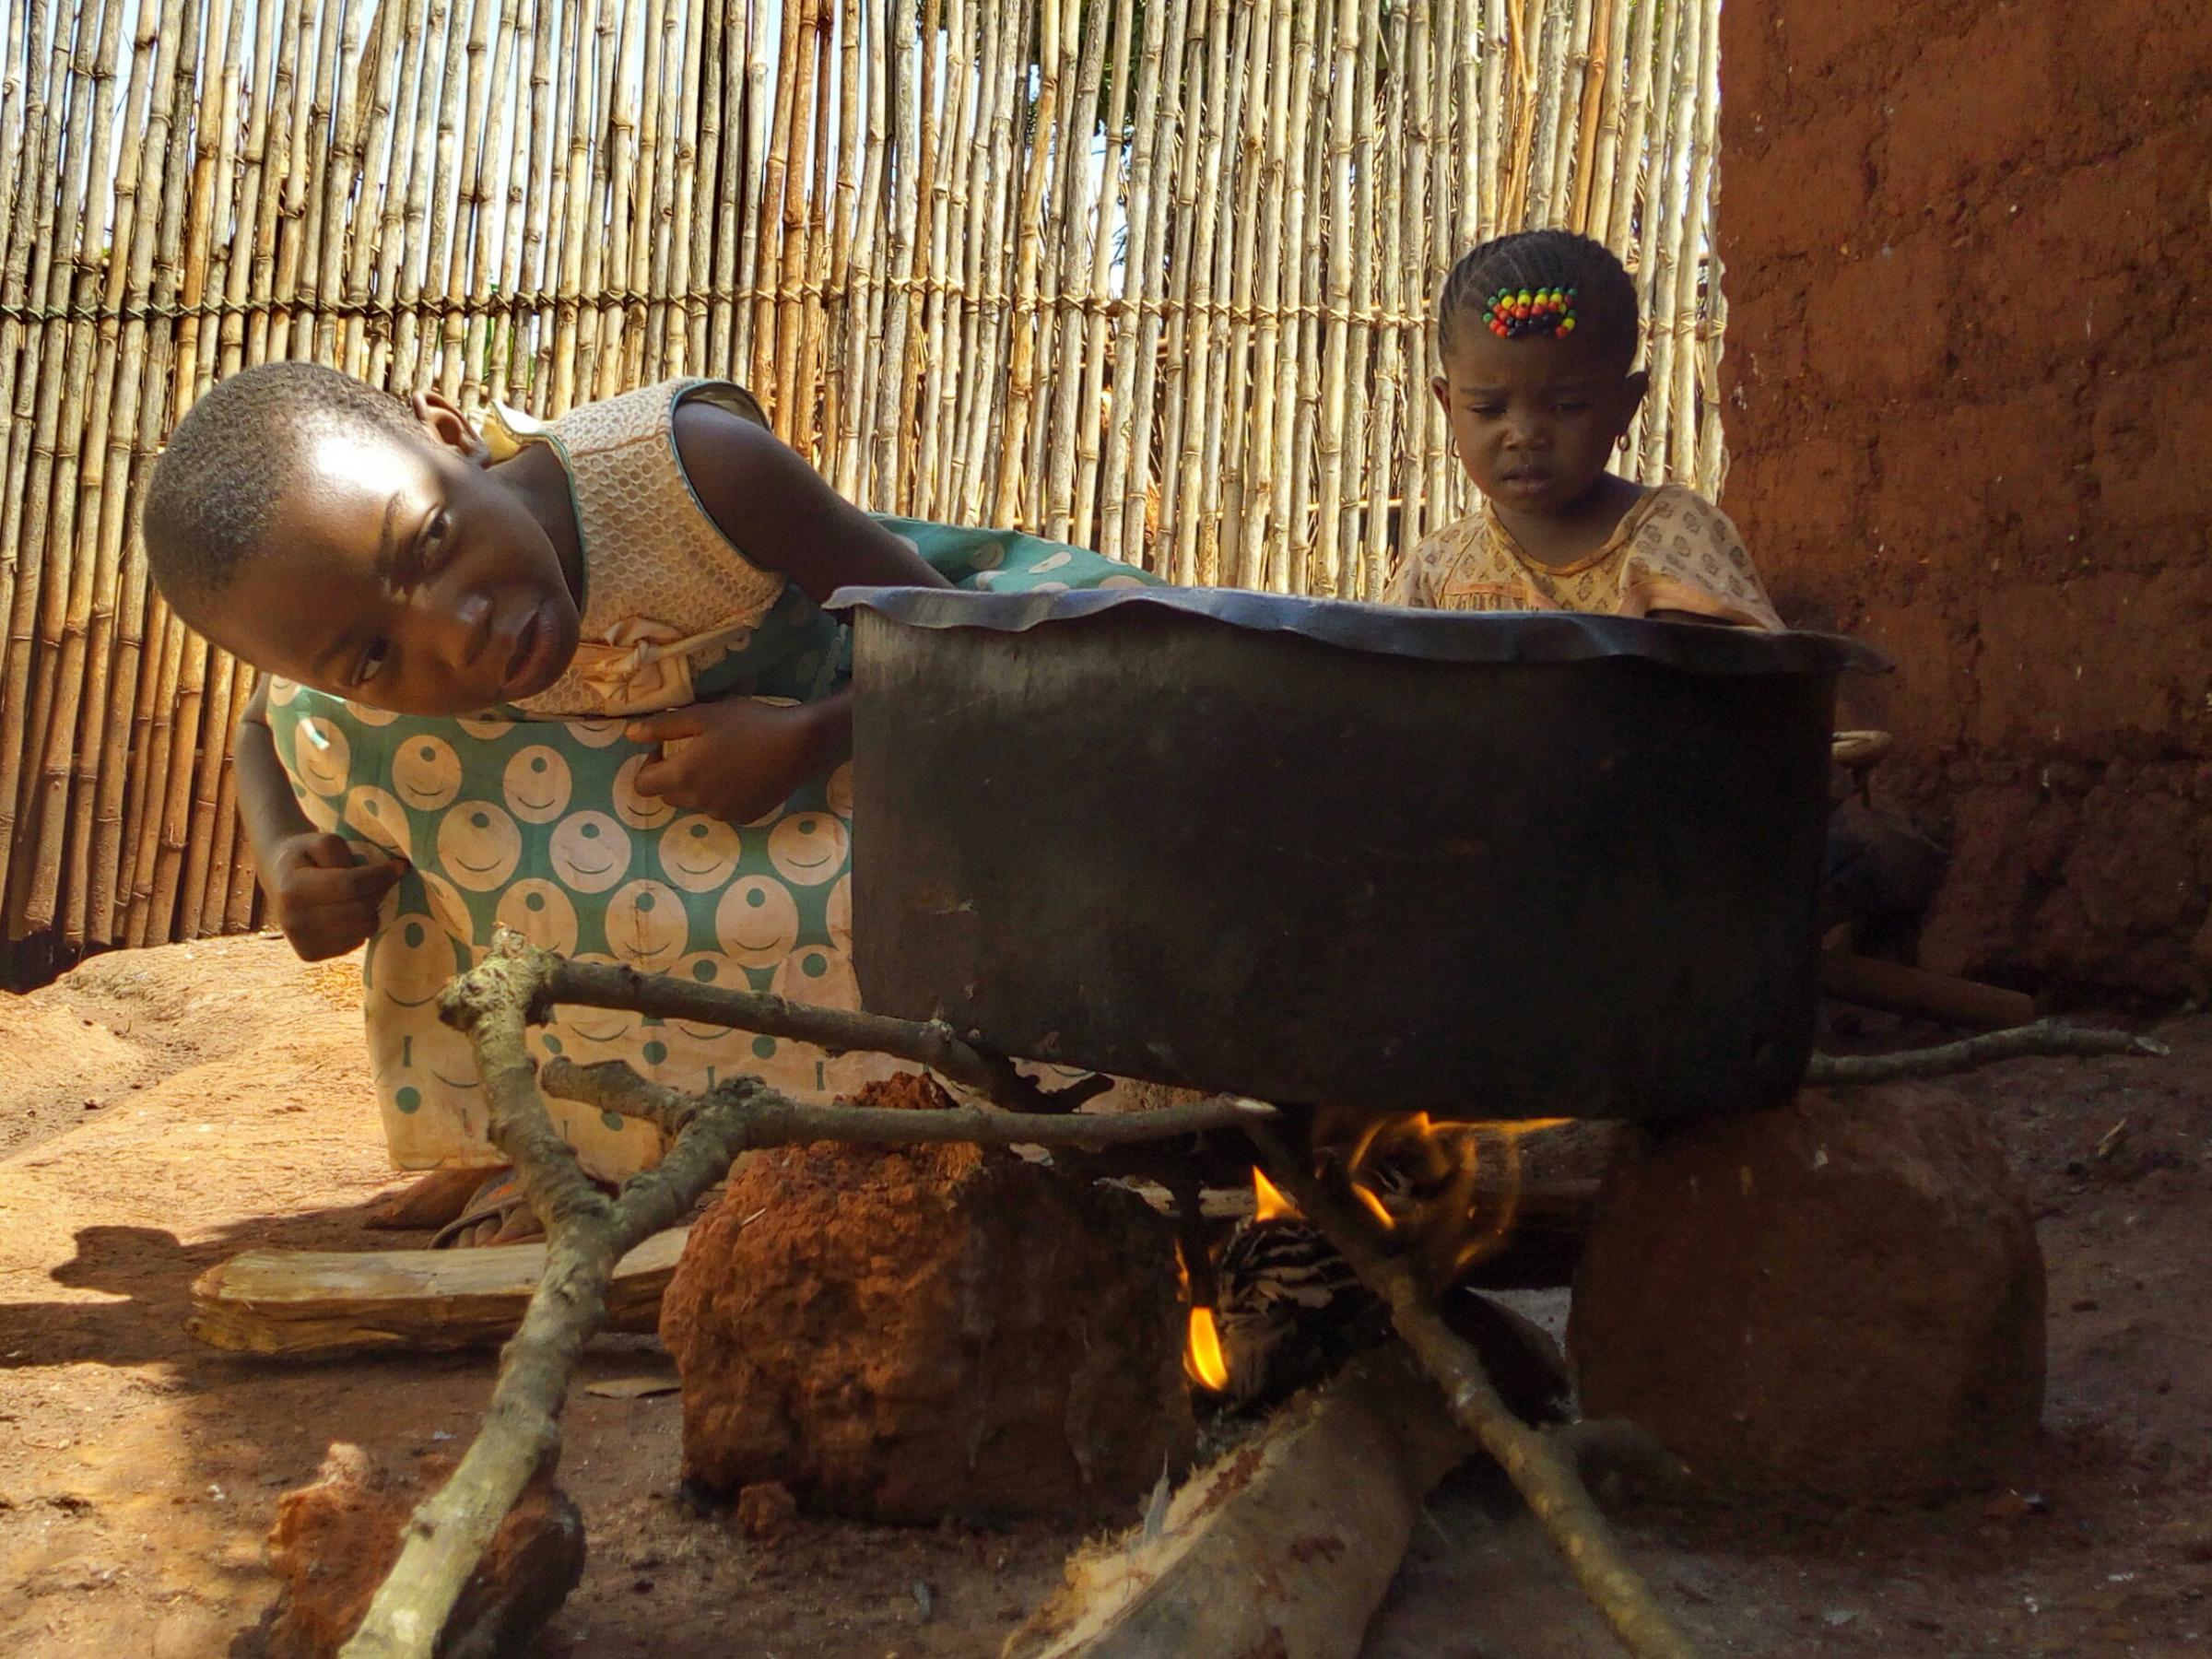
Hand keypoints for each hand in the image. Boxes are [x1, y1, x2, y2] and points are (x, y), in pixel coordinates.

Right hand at [266, 832, 406, 960]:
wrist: (279, 879)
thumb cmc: (306, 856)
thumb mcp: (321, 841)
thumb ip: (345, 854)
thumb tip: (380, 876)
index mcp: (293, 889)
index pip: (351, 885)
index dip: (381, 875)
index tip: (400, 866)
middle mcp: (293, 920)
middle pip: (360, 910)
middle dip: (380, 891)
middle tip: (386, 879)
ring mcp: (301, 941)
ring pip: (362, 930)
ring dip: (373, 910)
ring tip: (365, 895)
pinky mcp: (310, 954)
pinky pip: (355, 943)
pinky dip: (361, 926)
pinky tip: (351, 911)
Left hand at [628, 698, 837, 823]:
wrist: (799, 745)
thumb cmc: (749, 724)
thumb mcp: (703, 716)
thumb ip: (663, 726)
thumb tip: (630, 734)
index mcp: (683, 776)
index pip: (643, 785)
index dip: (648, 765)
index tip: (667, 748)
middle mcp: (698, 802)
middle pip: (668, 796)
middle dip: (672, 776)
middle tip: (695, 751)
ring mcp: (722, 814)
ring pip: (695, 803)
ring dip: (698, 786)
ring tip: (723, 761)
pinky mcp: (744, 818)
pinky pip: (721, 809)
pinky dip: (723, 794)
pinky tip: (742, 773)